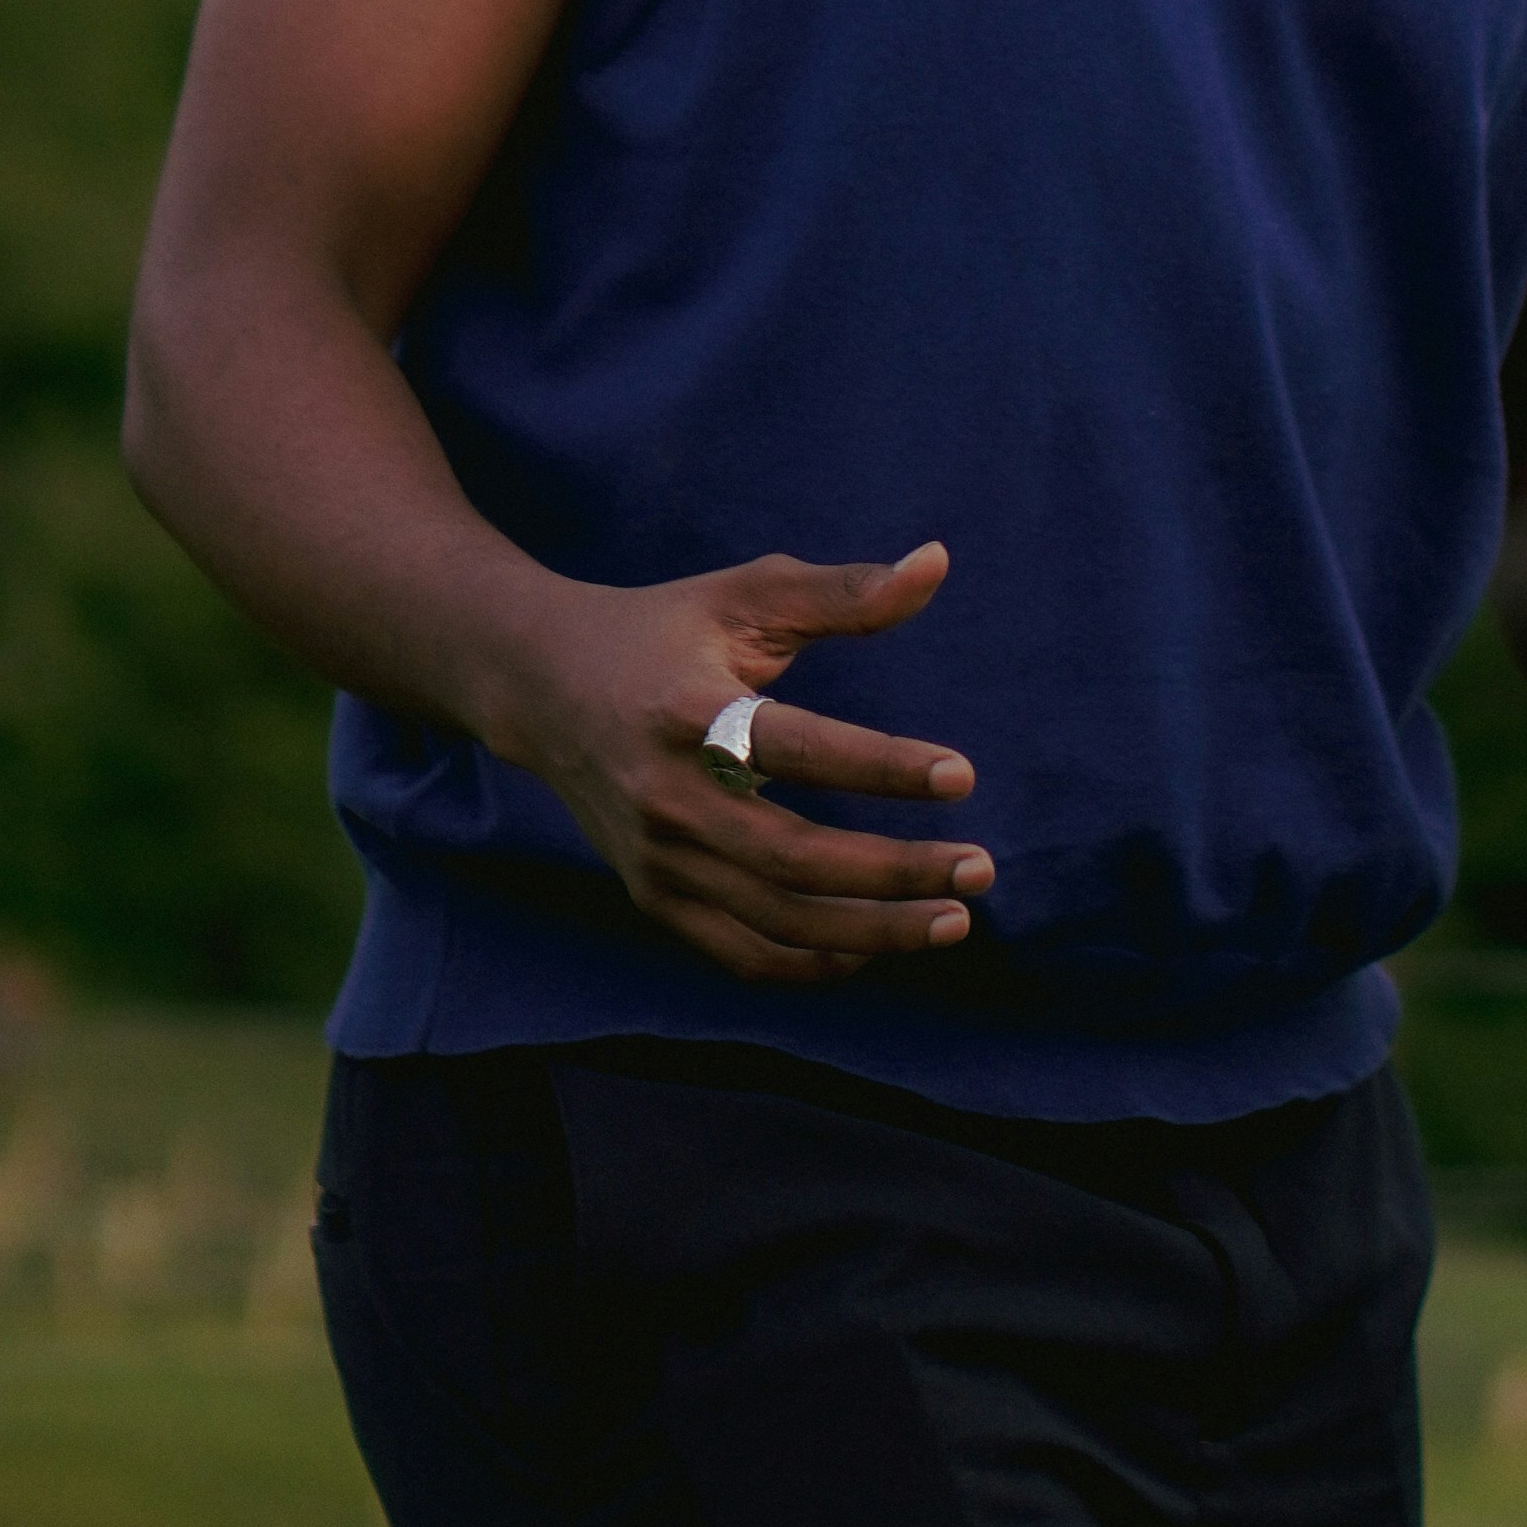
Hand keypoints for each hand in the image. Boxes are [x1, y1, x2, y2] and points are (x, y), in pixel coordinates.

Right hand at [504, 542, 993, 987]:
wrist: (544, 688)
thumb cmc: (665, 631)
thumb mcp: (745, 594)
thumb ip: (844, 592)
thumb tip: (938, 563)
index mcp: (690, 711)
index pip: (800, 749)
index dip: (883, 767)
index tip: (962, 776)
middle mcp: (666, 796)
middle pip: (793, 858)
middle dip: (895, 874)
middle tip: (982, 870)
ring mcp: (656, 858)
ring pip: (775, 920)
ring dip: (872, 931)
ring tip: (955, 921)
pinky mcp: (653, 897)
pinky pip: (741, 955)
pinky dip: (812, 963)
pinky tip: (876, 946)